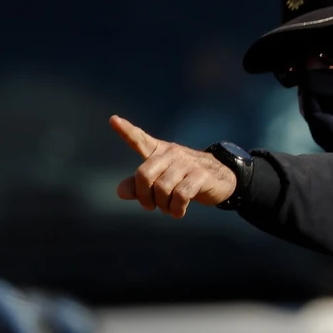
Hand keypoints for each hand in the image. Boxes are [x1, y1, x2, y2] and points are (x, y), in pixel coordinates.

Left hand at [111, 115, 236, 216]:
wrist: (220, 179)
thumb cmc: (183, 179)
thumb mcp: (160, 182)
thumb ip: (138, 186)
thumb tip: (120, 192)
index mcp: (158, 151)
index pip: (139, 139)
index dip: (126, 130)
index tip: (113, 120)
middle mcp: (171, 153)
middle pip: (144, 174)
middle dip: (144, 196)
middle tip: (150, 206)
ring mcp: (186, 163)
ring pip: (162, 188)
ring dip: (163, 205)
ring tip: (168, 209)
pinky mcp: (200, 175)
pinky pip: (180, 195)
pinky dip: (176, 209)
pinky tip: (178, 213)